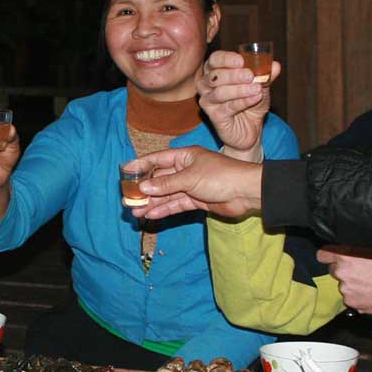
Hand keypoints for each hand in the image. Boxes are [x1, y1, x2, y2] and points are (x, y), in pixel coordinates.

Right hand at [128, 146, 263, 219]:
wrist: (246, 192)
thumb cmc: (221, 176)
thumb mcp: (190, 178)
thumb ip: (166, 184)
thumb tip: (144, 187)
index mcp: (185, 156)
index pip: (157, 159)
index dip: (140, 165)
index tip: (124, 172)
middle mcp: (186, 169)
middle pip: (159, 179)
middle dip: (144, 190)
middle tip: (128, 198)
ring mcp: (191, 186)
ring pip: (166, 194)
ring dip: (152, 203)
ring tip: (135, 211)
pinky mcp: (197, 200)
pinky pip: (176, 204)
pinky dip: (165, 209)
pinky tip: (151, 215)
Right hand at [197, 51, 278, 159]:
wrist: (251, 128)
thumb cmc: (251, 103)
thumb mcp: (261, 86)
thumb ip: (266, 75)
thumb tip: (276, 65)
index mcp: (216, 70)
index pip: (215, 59)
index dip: (226, 59)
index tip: (241, 61)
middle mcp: (206, 84)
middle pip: (215, 76)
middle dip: (234, 75)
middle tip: (250, 76)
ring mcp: (208, 101)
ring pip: (220, 92)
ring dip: (240, 90)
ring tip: (257, 89)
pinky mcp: (214, 116)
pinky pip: (228, 107)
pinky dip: (243, 102)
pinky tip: (255, 98)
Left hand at [315, 249, 371, 315]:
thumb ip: (359, 250)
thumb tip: (351, 250)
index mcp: (346, 256)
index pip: (323, 254)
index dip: (328, 255)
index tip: (332, 257)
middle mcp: (342, 273)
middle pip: (334, 270)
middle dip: (344, 270)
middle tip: (360, 271)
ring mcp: (346, 290)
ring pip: (343, 285)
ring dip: (352, 284)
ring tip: (370, 284)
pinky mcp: (352, 304)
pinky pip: (350, 298)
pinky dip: (357, 296)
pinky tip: (371, 293)